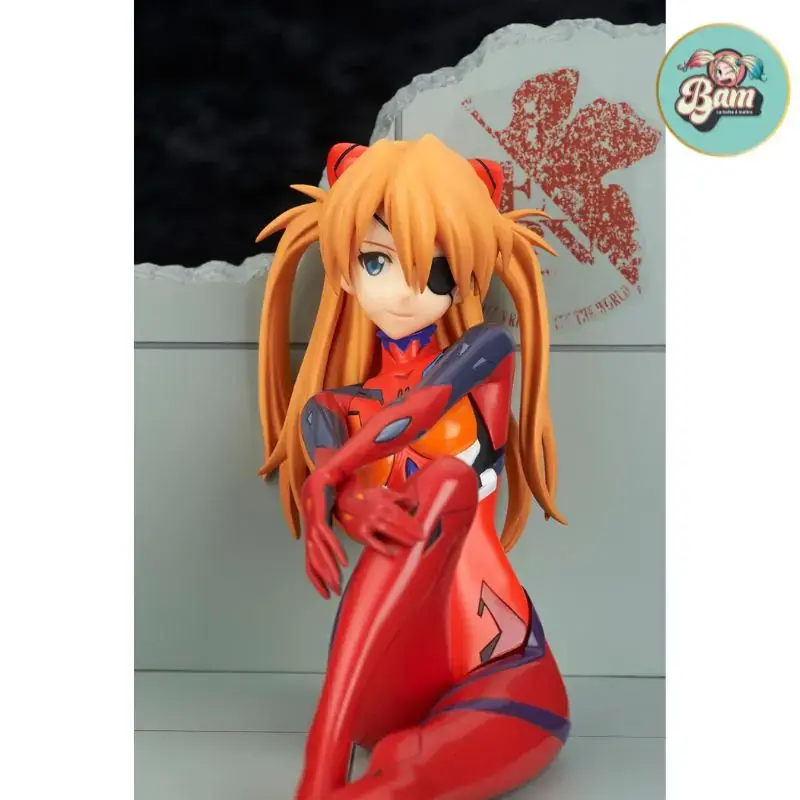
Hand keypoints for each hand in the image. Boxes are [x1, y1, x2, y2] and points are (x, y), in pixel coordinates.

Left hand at [299, 469, 348, 598]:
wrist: (321, 477)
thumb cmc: (325, 498)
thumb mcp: (328, 518)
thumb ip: (331, 531)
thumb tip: (336, 541)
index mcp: (311, 536)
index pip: (310, 564)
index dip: (316, 580)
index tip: (325, 594)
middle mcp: (310, 535)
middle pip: (314, 563)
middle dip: (324, 580)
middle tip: (335, 593)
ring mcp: (313, 527)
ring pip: (320, 554)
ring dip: (330, 570)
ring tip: (339, 583)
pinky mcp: (319, 518)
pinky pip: (327, 538)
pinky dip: (335, 551)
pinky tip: (343, 562)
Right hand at [335, 484, 424, 555]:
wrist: (342, 503)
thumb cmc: (365, 498)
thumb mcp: (382, 493)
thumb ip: (399, 498)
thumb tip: (414, 504)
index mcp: (383, 503)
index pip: (401, 514)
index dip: (412, 523)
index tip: (422, 530)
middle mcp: (377, 513)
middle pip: (397, 523)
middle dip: (411, 531)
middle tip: (422, 538)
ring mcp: (368, 524)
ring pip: (388, 531)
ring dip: (402, 538)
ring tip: (412, 544)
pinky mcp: (361, 534)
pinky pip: (374, 543)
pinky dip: (385, 548)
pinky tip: (394, 552)